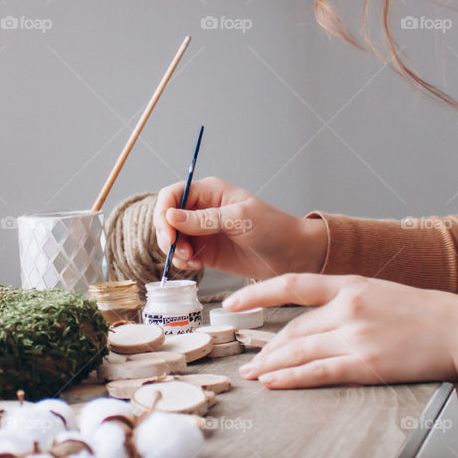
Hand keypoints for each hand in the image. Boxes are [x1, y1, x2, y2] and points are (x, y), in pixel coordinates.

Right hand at [153, 175, 327, 280]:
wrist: (293, 255)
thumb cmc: (274, 228)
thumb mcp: (239, 219)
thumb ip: (204, 219)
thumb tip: (171, 215)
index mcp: (209, 192)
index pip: (172, 194)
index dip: (164, 212)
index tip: (169, 233)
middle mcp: (202, 209)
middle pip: (167, 217)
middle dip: (167, 235)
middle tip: (179, 251)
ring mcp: (203, 231)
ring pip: (172, 238)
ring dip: (174, 250)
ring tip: (191, 260)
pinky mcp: (206, 251)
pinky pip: (183, 254)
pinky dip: (183, 261)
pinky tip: (197, 265)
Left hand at [224, 273, 457, 387]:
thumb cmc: (429, 313)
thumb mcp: (383, 292)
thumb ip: (349, 301)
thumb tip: (319, 318)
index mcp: (351, 284)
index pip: (293, 285)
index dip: (257, 293)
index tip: (232, 303)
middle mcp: (348, 307)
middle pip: (293, 329)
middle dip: (267, 347)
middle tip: (248, 360)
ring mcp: (356, 336)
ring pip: (299, 351)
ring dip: (271, 365)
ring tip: (254, 375)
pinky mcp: (367, 364)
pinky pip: (318, 372)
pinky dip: (291, 379)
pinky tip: (274, 383)